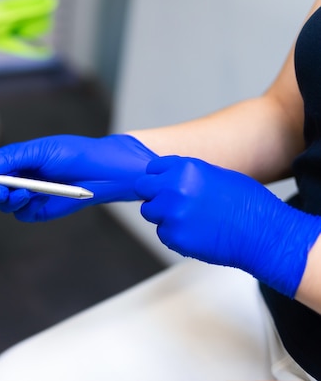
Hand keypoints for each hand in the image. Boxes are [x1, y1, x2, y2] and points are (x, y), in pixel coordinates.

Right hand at [0, 134, 156, 221]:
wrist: (103, 172)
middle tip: (0, 188)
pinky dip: (23, 207)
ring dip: (9, 198)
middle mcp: (21, 178)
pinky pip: (21, 214)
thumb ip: (8, 159)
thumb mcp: (38, 151)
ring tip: (24, 192)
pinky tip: (35, 198)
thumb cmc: (73, 154)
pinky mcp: (40, 211)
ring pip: (4, 203)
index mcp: (18, 160)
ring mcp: (30, 196)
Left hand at [135, 155, 320, 296]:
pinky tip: (196, 232)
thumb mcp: (216, 175)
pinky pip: (163, 233)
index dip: (158, 177)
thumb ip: (187, 175)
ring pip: (150, 212)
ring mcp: (171, 214)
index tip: (164, 184)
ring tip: (190, 218)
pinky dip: (174, 234)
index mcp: (184, 168)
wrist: (262, 233)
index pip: (152, 168)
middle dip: (154, 194)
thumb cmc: (247, 204)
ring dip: (163, 215)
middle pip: (143, 188)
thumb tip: (168, 178)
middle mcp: (173, 188)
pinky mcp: (173, 237)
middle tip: (171, 203)